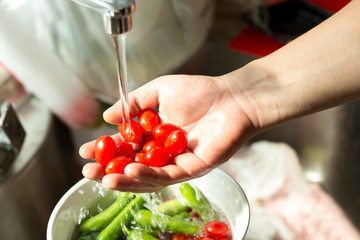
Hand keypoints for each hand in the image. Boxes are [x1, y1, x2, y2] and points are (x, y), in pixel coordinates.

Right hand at [79, 74, 256, 191]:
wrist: (232, 97)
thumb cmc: (200, 91)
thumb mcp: (160, 90)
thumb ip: (135, 103)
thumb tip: (107, 116)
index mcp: (154, 136)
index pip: (126, 147)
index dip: (105, 151)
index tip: (85, 152)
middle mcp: (163, 153)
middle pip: (133, 166)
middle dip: (110, 171)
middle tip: (88, 172)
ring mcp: (178, 162)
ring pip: (148, 176)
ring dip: (125, 179)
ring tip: (104, 178)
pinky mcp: (193, 168)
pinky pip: (168, 175)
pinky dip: (149, 174)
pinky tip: (131, 170)